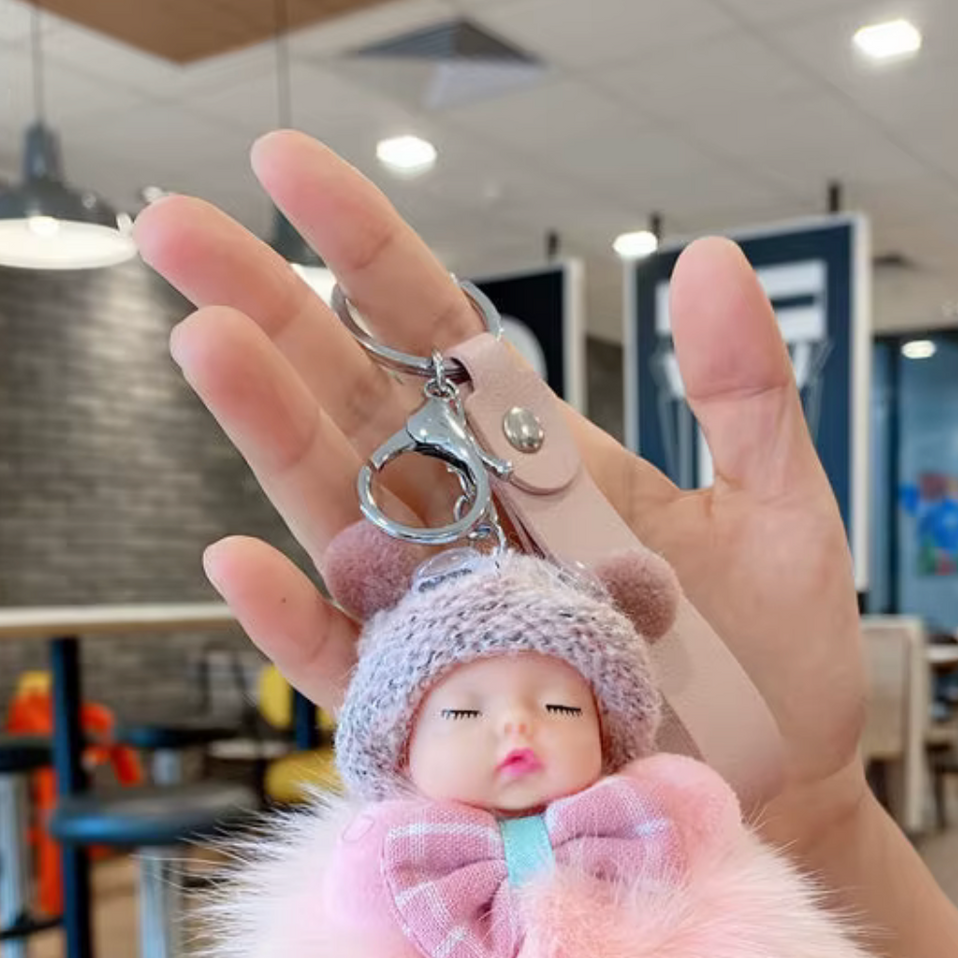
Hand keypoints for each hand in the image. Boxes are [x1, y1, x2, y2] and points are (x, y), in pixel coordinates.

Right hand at [134, 131, 867, 854]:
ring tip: (205, 344)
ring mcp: (448, 619)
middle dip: (267, 315)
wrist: (785, 791)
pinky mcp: (440, 719)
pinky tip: (240, 558)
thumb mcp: (782, 508)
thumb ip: (742, 393)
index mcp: (539, 460)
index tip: (285, 166)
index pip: (432, 333)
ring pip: (334, 517)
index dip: (362, 249)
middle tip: (172, 226)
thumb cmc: (779, 658)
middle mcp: (473, 528)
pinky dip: (296, 620)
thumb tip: (708, 258)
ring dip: (268, 436)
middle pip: (350, 407)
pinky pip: (353, 666)